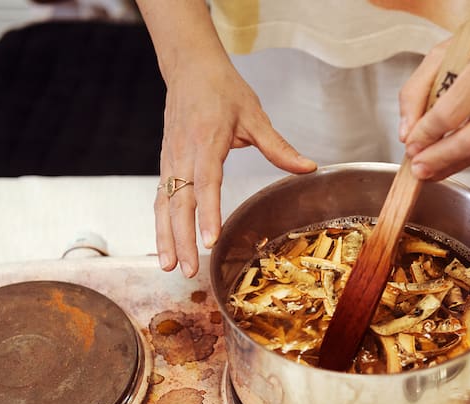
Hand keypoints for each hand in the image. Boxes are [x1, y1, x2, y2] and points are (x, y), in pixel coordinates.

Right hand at [155, 58, 315, 276]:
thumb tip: (309, 167)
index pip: (206, 183)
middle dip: (182, 239)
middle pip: (179, 203)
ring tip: (171, 268)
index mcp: (206, 141)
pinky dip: (160, 225)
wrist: (189, 67)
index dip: (207, 214)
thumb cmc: (222, 89)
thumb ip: (278, 147)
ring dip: (166, 238)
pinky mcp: (166, 164)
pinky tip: (165, 248)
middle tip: (189, 269)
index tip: (209, 240)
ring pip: (164, 205)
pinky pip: (160, 199)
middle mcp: (183, 153)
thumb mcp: (254, 114)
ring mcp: (170, 160)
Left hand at [397, 4, 469, 179]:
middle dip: (439, 159)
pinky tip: (453, 156)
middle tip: (418, 167)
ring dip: (452, 163)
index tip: (411, 144)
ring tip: (430, 168)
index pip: (452, 111)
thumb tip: (407, 132)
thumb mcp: (443, 52)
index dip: (427, 134)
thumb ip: (417, 90)